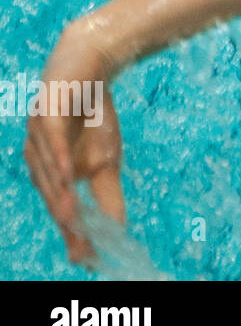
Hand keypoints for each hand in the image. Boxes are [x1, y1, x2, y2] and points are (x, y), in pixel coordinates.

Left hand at [24, 23, 125, 266]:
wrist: (88, 66)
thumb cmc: (93, 117)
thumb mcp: (107, 160)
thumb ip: (107, 195)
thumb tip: (119, 230)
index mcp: (49, 175)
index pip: (60, 210)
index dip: (72, 234)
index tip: (87, 259)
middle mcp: (37, 159)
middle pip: (53, 196)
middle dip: (67, 222)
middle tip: (82, 246)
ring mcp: (37, 136)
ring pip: (48, 172)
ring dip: (60, 197)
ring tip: (74, 221)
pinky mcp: (44, 113)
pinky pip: (50, 140)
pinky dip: (59, 158)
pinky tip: (69, 175)